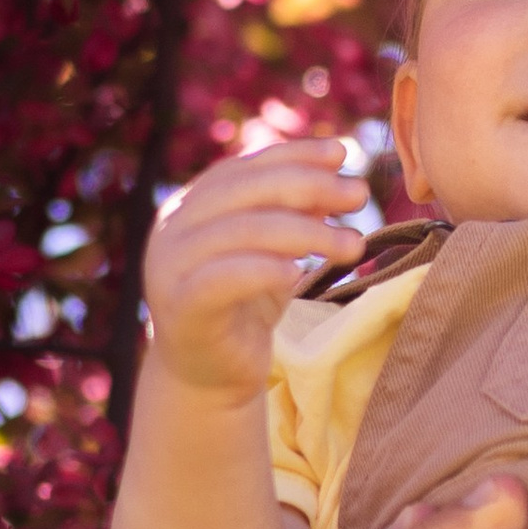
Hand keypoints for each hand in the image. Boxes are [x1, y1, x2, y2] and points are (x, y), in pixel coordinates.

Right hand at [142, 139, 370, 400]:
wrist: (210, 374)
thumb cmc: (245, 304)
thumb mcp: (275, 249)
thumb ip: (295, 208)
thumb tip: (338, 161)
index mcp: (191, 203)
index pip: (245, 166)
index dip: (295, 155)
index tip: (343, 154)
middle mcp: (172, 226)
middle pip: (245, 191)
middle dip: (309, 187)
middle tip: (358, 196)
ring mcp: (169, 265)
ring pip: (241, 232)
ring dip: (305, 232)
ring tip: (353, 243)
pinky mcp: (180, 306)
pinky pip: (223, 279)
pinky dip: (264, 271)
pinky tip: (299, 274)